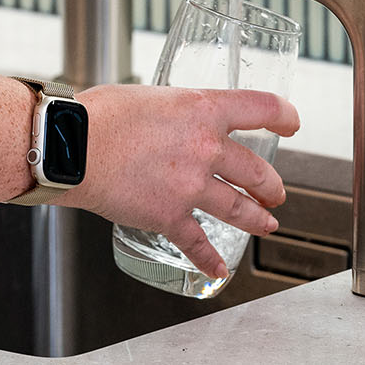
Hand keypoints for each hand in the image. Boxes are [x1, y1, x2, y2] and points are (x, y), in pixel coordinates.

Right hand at [54, 84, 300, 278]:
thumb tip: (171, 121)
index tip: (292, 123)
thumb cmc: (98, 115)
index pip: (261, 107)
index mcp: (202, 109)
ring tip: (265, 224)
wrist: (71, 146)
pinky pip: (197, 243)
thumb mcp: (148, 96)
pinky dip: (209, 259)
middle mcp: (205, 147)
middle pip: (256, 169)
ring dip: (257, 219)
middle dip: (271, 185)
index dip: (284, 116)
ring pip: (239, 208)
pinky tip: (217, 268)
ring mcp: (191, 185)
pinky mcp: (169, 216)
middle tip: (275, 191)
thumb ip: (171, 112)